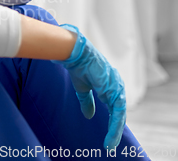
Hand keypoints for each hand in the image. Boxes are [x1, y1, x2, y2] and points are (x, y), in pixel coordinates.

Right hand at [53, 24, 125, 149]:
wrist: (76, 53)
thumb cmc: (78, 66)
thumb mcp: (83, 88)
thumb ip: (88, 102)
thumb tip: (89, 115)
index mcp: (110, 84)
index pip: (114, 106)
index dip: (112, 120)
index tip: (107, 133)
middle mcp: (117, 85)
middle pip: (119, 112)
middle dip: (115, 129)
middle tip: (110, 143)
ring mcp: (118, 88)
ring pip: (120, 115)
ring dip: (115, 131)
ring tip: (110, 144)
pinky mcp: (115, 91)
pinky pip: (118, 113)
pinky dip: (114, 126)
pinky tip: (110, 136)